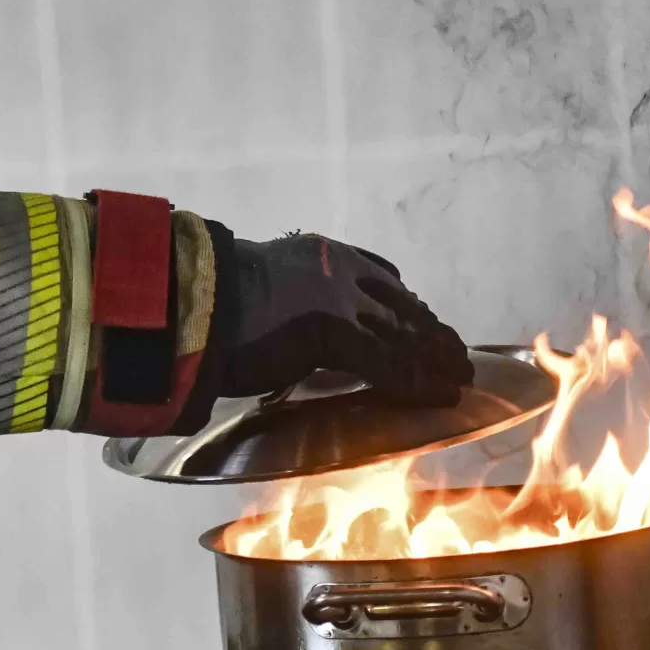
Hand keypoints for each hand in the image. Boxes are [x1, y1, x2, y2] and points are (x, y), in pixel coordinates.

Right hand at [218, 234, 473, 402]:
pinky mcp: (336, 334)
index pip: (381, 275)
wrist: (189, 304)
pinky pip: (389, 363)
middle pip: (400, 304)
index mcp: (320, 254)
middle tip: (457, 355)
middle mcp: (339, 270)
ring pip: (403, 332)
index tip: (423, 320)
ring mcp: (339, 300)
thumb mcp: (260, 285)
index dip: (407, 303)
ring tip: (461, 377)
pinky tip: (443, 395)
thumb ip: (286, 299)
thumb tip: (287, 322)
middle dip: (431, 332)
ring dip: (437, 358)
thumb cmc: (209, 303)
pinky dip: (419, 383)